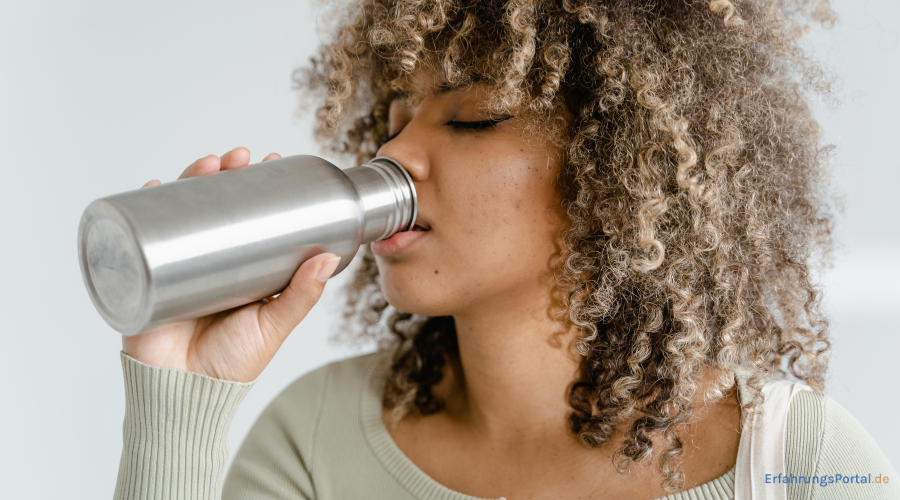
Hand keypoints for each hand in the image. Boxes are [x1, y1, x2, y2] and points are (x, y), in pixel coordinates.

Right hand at [122, 147, 340, 382]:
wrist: (185, 395)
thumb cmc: (232, 365)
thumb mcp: (273, 325)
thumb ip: (301, 296)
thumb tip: (328, 257)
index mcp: (241, 268)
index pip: (248, 216)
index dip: (256, 188)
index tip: (273, 163)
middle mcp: (210, 261)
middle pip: (213, 206)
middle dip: (225, 176)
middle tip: (240, 158)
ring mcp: (177, 265)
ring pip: (181, 212)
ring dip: (191, 181)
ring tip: (208, 165)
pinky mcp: (146, 276)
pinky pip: (142, 236)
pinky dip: (144, 208)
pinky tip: (156, 186)